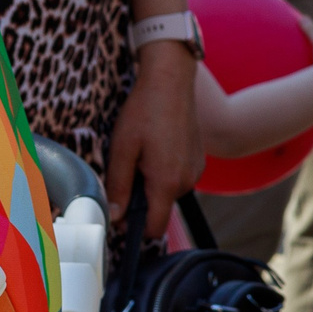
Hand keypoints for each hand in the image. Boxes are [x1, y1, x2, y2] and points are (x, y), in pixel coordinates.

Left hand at [104, 44, 203, 237]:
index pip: (154, 227)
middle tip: (125, 167)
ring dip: (150, 181)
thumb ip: (118, 186)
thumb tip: (114, 216)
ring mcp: (196, 170)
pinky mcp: (198, 160)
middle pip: (158, 208)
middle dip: (139, 198)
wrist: (170, 83)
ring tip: (140, 153)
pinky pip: (176, 177)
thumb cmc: (144, 113)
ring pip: (166, 192)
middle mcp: (188, 181)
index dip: (134, 228)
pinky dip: (162, 170)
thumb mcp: (122, 149)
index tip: (118, 217)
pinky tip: (154, 147)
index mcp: (167, 182)